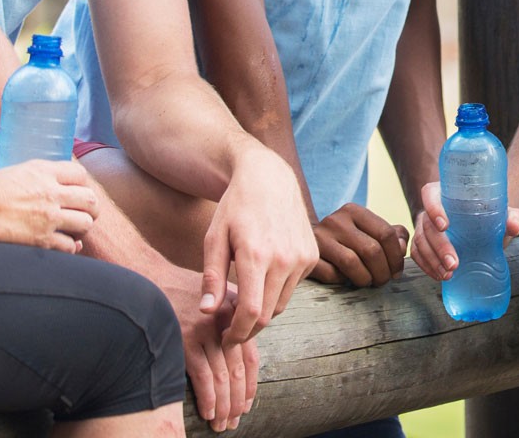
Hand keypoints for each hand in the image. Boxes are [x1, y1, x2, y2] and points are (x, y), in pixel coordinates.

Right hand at [0, 160, 97, 250]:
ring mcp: (49, 216)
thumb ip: (14, 175)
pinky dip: (70, 247)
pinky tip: (66, 246)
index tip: (76, 192)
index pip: (80, 174)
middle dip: (90, 208)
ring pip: (85, 223)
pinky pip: (69, 246)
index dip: (81, 184)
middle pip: (90, 199)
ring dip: (82, 228)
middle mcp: (51, 192)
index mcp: (42, 171)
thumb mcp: (2, 171)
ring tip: (75, 230)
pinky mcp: (42, 238)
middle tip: (84, 214)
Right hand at [158, 265, 257, 432]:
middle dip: (237, 400)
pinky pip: (202, 376)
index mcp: (235, 314)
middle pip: (238, 370)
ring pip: (222, 377)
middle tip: (234, 420)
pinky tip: (207, 412)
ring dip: (223, 405)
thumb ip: (229, 320)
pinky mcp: (185, 340)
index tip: (247, 403)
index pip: (250, 356)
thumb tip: (240, 352)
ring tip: (222, 423)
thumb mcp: (215, 296)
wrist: (151, 279)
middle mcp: (224, 323)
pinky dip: (207, 398)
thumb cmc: (180, 290)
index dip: (250, 384)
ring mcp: (205, 332)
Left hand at [202, 147, 321, 342]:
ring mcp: (302, 257)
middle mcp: (284, 258)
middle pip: (267, 315)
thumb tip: (207, 312)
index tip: (224, 339)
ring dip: (262, 311)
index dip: (237, 334)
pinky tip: (262, 280)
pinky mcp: (311, 255)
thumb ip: (211, 278)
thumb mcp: (215, 238)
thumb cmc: (235, 208)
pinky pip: (292, 287)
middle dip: (247, 329)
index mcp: (256, 255)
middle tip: (229, 330)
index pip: (250, 313)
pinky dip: (276, 292)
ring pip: (280, 304)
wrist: (269, 178)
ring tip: (243, 305)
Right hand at [310, 203, 409, 286]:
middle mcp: (336, 220)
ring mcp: (319, 238)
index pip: (386, 233)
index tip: (397, 272)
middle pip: (372, 250)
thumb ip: (391, 235)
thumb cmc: (346, 240)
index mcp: (353, 211)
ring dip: (366, 279)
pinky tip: (345, 280)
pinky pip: (332, 274)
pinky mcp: (309, 256)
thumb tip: (402, 246)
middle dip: (383, 272)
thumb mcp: (368, 230)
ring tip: (368, 282)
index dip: (397, 257)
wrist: (304, 242)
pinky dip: (343, 281)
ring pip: (352, 263)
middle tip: (383, 281)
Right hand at [410, 180, 518, 281]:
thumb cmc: (491, 216)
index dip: (433, 208)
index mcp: (446, 193)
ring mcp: (424, 227)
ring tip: (448, 275)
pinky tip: (439, 276)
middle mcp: (431, 209)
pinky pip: (417, 254)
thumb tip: (515, 226)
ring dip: (432, 260)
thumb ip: (513, 216)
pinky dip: (426, 266)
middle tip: (454, 263)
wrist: (486, 230)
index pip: (430, 194)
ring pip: (420, 242)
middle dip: (439, 246)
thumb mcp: (503, 214)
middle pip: (426, 224)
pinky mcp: (423, 243)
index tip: (445, 226)